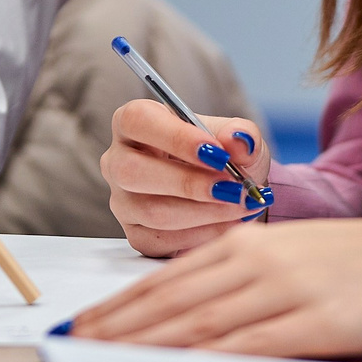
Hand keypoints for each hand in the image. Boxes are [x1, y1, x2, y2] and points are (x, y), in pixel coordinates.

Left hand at [68, 197, 361, 356]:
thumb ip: (248, 286)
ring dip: (145, 349)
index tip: (80, 328)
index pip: (167, 279)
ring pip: (200, 325)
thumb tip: (191, 326)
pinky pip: (250, 347)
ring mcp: (288, 291)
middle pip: (171, 303)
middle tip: (71, 352)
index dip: (118, 307)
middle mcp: (260, 261)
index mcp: (251, 244)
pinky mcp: (320, 322)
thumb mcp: (298, 261)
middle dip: (115, 331)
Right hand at [101, 98, 271, 256]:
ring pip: (151, 211)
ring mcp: (123, 201)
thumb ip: (242, 134)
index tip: (217, 153)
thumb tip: (238, 141)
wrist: (229, 192)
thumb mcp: (237, 138)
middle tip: (233, 188)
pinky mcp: (137, 234)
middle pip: (132, 171)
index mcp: (134, 122)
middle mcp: (119, 160)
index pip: (138, 121)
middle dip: (189, 183)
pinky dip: (203, 234)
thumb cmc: (222, 156)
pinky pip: (163, 240)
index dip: (176, 137)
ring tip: (241, 205)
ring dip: (204, 212)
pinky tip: (229, 223)